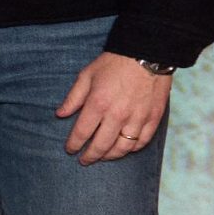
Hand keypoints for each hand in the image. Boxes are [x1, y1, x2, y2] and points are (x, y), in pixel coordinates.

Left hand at [55, 52, 170, 163]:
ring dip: (111, 156)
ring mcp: (137, 118)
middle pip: (101, 145)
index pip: (82, 133)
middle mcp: (117, 115)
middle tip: (84, 160)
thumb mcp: (86, 76)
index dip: (74, 144)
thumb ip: (73, 98)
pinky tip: (124, 149)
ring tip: (103, 157)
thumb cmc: (113, 63)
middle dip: (90, 156)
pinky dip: (132, 149)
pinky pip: (142, 141)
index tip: (70, 150)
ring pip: (123, 148)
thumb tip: (60, 114)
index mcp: (98, 104)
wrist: (147, 54)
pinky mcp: (153, 118)